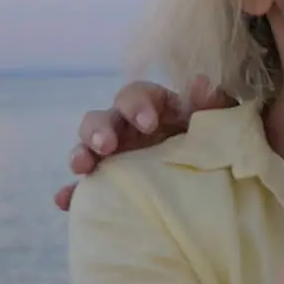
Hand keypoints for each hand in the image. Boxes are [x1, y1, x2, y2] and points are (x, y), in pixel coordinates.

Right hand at [54, 75, 236, 209]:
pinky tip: (66, 200)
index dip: (138, 105)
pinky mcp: (106, 184)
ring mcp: (113, 156)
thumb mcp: (217, 123)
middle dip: (101, 128)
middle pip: (103, 118)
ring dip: (80, 153)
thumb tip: (202, 83)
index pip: (137, 94)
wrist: (213, 181)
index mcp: (153, 108)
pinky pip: (82, 187)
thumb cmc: (212, 144)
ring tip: (83, 166)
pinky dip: (71, 192)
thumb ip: (211, 105)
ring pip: (86, 147)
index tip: (149, 123)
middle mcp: (127, 128)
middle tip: (107, 145)